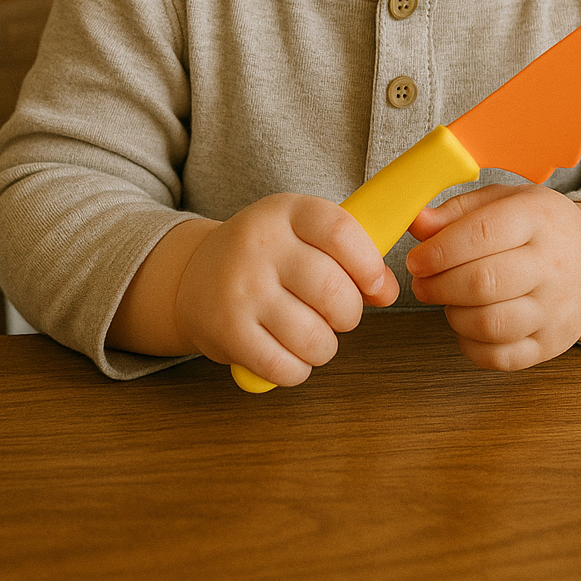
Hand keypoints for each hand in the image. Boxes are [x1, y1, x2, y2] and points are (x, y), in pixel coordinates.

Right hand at [173, 194, 398, 386]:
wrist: (193, 275)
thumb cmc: (266, 257)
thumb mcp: (302, 235)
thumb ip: (349, 254)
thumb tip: (387, 290)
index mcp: (285, 211)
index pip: (340, 231)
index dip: (369, 264)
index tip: (377, 285)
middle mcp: (259, 245)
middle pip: (332, 290)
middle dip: (349, 313)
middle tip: (340, 315)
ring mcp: (241, 289)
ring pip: (313, 336)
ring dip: (325, 347)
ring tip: (314, 337)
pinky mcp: (227, 332)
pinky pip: (284, 367)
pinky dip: (298, 369)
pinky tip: (290, 355)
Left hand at [406, 185, 580, 371]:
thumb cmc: (537, 227)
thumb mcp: (503, 201)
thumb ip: (457, 211)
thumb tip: (416, 223)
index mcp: (539, 219)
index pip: (484, 233)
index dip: (440, 250)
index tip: (416, 259)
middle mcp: (554, 265)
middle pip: (484, 283)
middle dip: (439, 285)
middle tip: (422, 282)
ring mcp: (556, 309)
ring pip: (489, 324)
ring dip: (453, 314)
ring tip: (448, 299)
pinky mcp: (551, 344)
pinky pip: (499, 357)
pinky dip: (471, 344)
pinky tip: (467, 322)